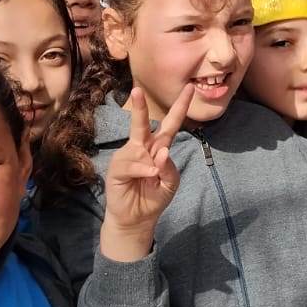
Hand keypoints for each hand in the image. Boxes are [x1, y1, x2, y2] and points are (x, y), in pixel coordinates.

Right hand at [100, 85, 192, 261]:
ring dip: (150, 160)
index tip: (190, 88)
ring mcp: (127, 156)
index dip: (180, 107)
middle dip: (140, 107)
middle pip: (143, 124)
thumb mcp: (170, 183)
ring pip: (138, 147)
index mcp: (158, 147)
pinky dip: (142, 169)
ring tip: (153, 175)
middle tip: (137, 89)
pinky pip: (131, 164)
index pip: (170, 124)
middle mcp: (142, 147)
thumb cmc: (154, 197)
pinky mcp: (117, 168)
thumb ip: (170, 168)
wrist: (136, 219)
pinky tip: (149, 175)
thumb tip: (163, 152)